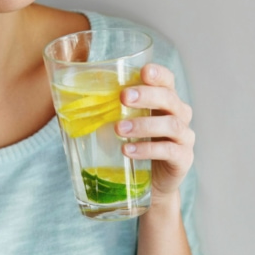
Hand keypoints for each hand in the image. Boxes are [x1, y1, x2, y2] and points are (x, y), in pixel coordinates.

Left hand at [115, 63, 194, 203]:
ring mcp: (184, 137)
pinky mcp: (184, 159)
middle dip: (147, 95)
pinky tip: (128, 150)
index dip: (158, 74)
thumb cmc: (137, 145)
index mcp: (167, 101)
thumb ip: (111, 110)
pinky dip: (147, 149)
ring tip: (119, 129)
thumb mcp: (126, 123)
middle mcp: (180, 115)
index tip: (143, 71)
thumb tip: (70, 98)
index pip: (168, 81)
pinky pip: (169, 151)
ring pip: (171, 124)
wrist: (153, 183)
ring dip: (144, 125)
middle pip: (170, 98)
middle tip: (123, 97)